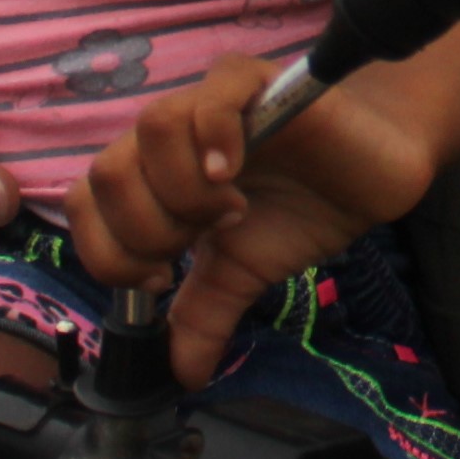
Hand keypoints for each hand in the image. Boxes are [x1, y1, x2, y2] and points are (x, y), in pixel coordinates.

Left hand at [73, 51, 437, 384]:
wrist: (374, 177)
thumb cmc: (303, 210)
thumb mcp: (242, 273)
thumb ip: (204, 315)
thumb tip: (182, 375)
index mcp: (152, 175)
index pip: (85, 203)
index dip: (111, 251)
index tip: (164, 277)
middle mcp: (171, 135)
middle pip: (108, 171)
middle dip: (149, 228)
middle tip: (201, 243)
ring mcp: (210, 102)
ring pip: (153, 128)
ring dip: (184, 189)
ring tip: (230, 211)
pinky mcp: (258, 82)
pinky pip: (214, 95)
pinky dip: (216, 139)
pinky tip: (235, 174)